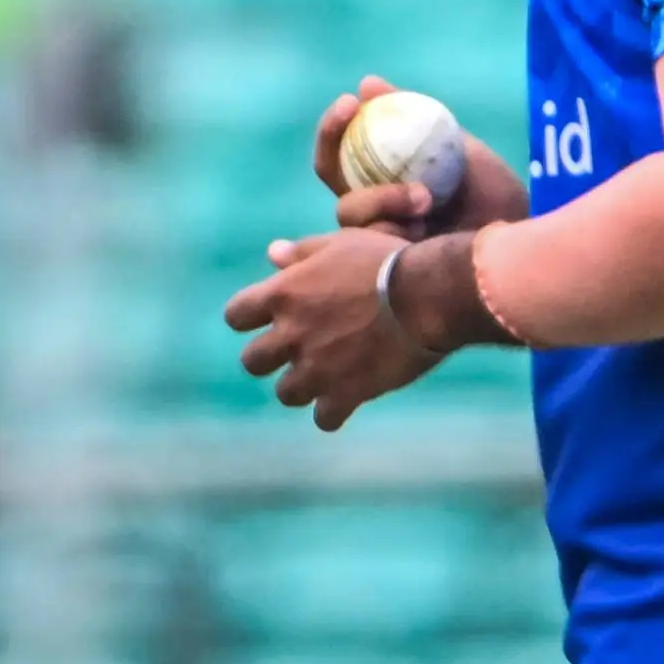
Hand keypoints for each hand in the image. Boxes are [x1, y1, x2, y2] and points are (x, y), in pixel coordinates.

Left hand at [224, 229, 440, 430]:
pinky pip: (325, 419)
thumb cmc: (385, 260)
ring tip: (327, 375)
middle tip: (299, 349)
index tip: (267, 318)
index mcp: (284, 294)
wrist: (427, 295)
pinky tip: (350, 397)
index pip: (235, 315)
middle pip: (253, 362)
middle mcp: (291, 335)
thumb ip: (302, 252)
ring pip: (286, 394)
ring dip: (303, 386)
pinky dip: (335, 411)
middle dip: (271, 358)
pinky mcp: (345, 394)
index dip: (249, 318)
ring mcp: (316, 369)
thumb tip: (271, 252)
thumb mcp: (341, 244)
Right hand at [313, 75, 530, 239]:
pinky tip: (422, 231)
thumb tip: (368, 82)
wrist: (517, 251)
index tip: (352, 99)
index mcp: (388, 180)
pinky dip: (391, 229)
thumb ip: (419, 120)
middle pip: (330, 172)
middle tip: (352, 114)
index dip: (337, 124)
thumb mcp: (460, 151)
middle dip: (332, 139)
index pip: (345, 149)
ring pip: (347, 210)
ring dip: (381, 196)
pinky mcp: (381, 273)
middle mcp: (374, 210)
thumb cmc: (493, 202)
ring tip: (424, 198)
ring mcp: (373, 242)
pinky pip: (364, 245)